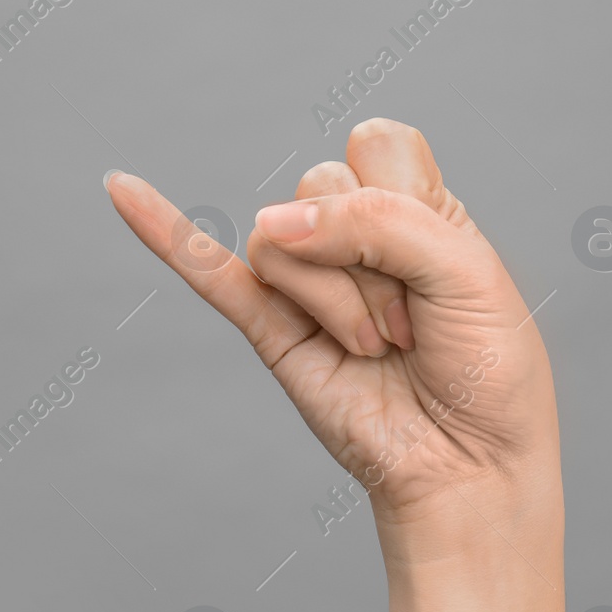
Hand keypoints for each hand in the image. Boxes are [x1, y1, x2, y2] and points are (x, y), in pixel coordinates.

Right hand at [105, 119, 559, 531]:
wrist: (468, 469)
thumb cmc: (488, 375)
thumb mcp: (468, 273)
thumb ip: (381, 222)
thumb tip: (269, 224)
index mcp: (415, 208)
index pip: (377, 142)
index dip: (401, 195)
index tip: (440, 261)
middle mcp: (357, 237)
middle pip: (322, 187)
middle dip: (374, 260)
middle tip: (413, 323)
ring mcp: (309, 285)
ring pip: (278, 240)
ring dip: (336, 300)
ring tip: (375, 347)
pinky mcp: (271, 332)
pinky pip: (206, 272)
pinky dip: (164, 233)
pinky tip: (123, 191)